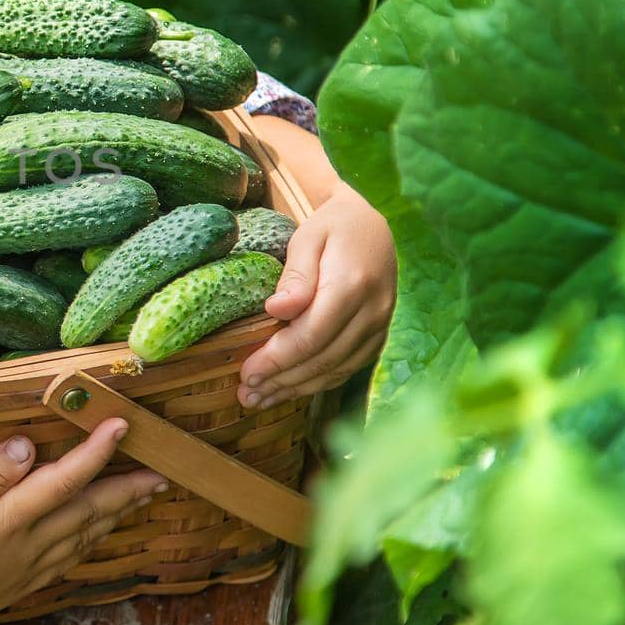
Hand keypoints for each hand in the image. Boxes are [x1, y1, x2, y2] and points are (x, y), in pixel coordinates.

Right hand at [0, 418, 168, 624]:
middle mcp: (29, 544)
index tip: (121, 425)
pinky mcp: (22, 581)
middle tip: (161, 471)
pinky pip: (71, 557)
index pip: (64, 480)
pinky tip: (99, 533)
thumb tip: (26, 447)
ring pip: (86, 535)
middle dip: (127, 488)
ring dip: (118, 513)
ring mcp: (29, 566)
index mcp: (11, 520)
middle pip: (89, 511)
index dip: (96, 451)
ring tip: (143, 496)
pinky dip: (94, 539)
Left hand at [238, 181, 395, 410]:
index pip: (311, 335)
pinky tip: (289, 389)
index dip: (277, 360)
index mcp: (352, 285)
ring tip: (259, 399)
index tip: (247, 373)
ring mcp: (380, 326)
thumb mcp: (307, 238)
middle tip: (245, 394)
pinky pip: (348, 367)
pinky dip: (317, 383)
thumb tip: (276, 310)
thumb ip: (295, 275)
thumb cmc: (332, 227)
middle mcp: (372, 311)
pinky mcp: (378, 335)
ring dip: (296, 389)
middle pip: (322, 359)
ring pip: (336, 370)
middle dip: (281, 381)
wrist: (372, 225)